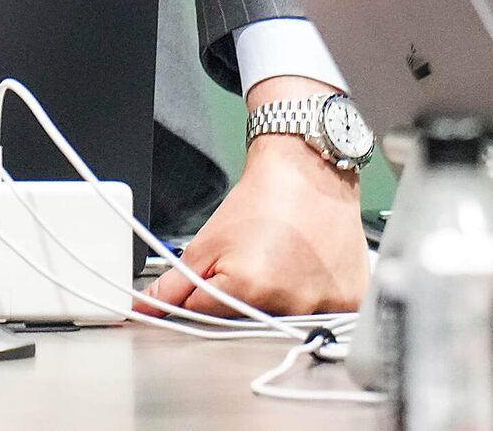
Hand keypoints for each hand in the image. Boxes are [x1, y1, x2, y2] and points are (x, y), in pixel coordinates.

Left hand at [142, 80, 366, 319]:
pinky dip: (312, 299)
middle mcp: (288, 304)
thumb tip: (144, 308)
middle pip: (246, 322)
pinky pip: (323, 315)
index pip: (205, 317)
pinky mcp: (348, 301)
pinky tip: (308, 271)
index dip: (203, 295)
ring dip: (278, 302)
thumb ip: (172, 284)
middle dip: (240, 301)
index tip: (216, 275)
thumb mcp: (206, 242)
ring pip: (283, 320)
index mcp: (247, 290)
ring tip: (283, 264)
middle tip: (255, 263)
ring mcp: (323, 304)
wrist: (308, 171)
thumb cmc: (261, 200)